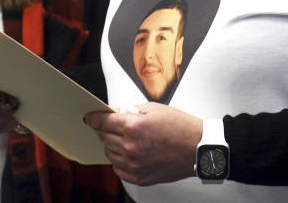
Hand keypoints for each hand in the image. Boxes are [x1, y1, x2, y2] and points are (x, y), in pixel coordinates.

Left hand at [85, 102, 201, 185]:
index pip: (102, 122)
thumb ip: (130, 111)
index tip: (89, 117)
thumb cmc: (179, 126)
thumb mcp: (153, 109)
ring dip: (112, 145)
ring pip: (110, 153)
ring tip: (126, 139)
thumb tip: (114, 114)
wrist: (197, 148)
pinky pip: (118, 169)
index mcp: (133, 127)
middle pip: (104, 137)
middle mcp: (130, 147)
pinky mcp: (139, 177)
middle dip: (104, 130)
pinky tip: (130, 153)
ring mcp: (134, 164)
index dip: (93, 118)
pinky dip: (119, 160)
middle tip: (112, 126)